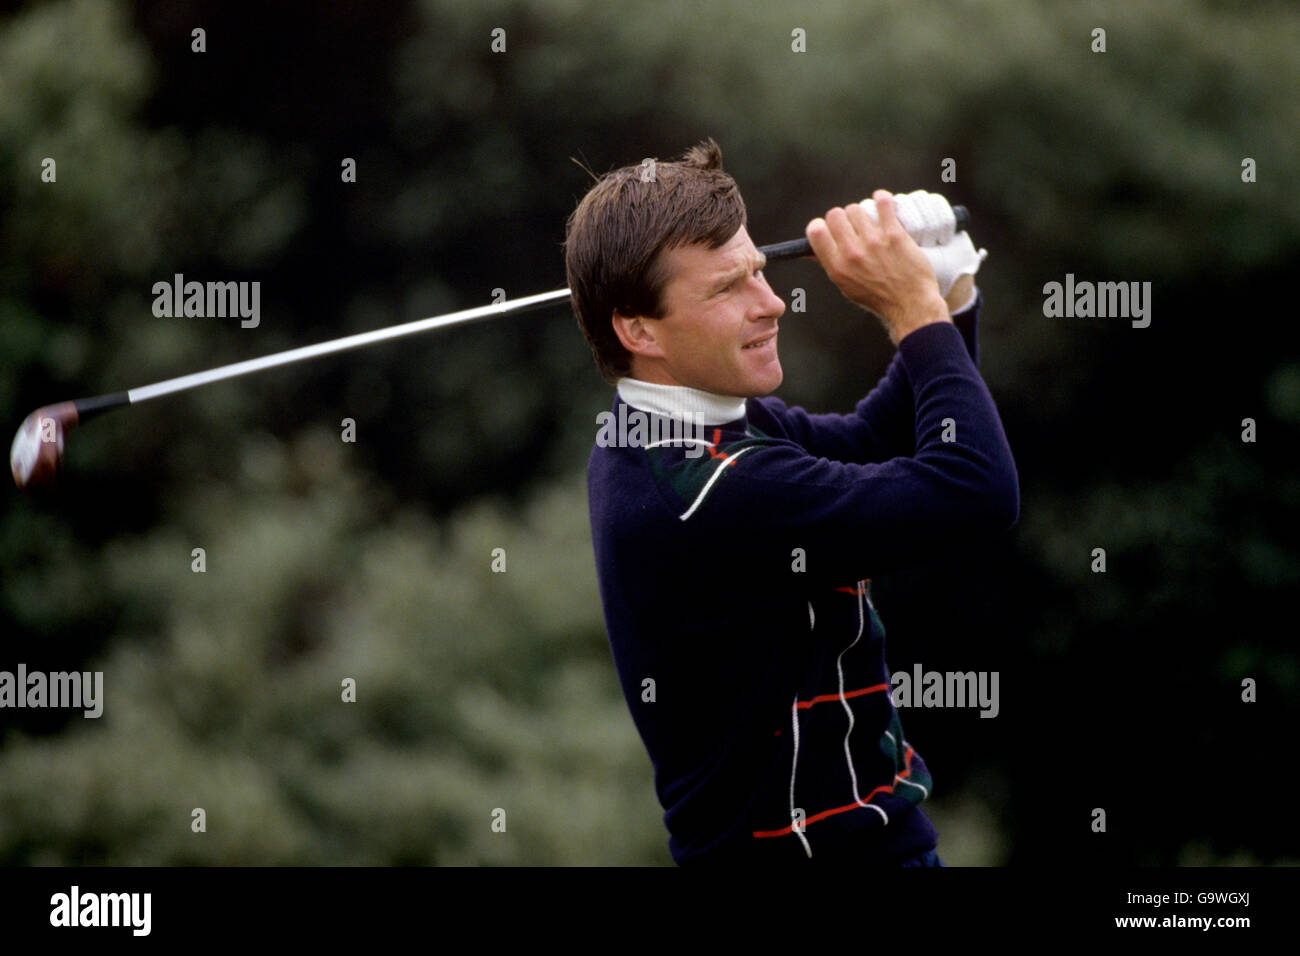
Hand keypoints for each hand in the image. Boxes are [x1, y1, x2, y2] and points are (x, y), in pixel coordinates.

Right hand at [806, 190, 950, 345]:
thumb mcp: (845, 286)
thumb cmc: (878, 297)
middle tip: (852, 226)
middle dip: (842, 218)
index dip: (820, 225)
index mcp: (837, 266)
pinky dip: (881, 199)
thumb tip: (808, 251)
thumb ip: (828, 264)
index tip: (828, 227)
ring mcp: (874, 242)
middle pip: (835, 215)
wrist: (910, 304)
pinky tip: (881, 202)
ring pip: (857, 209)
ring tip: (870, 221)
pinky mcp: (894, 234)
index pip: (816, 231)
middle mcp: (852, 253)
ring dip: (862, 213)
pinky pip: (883, 204)